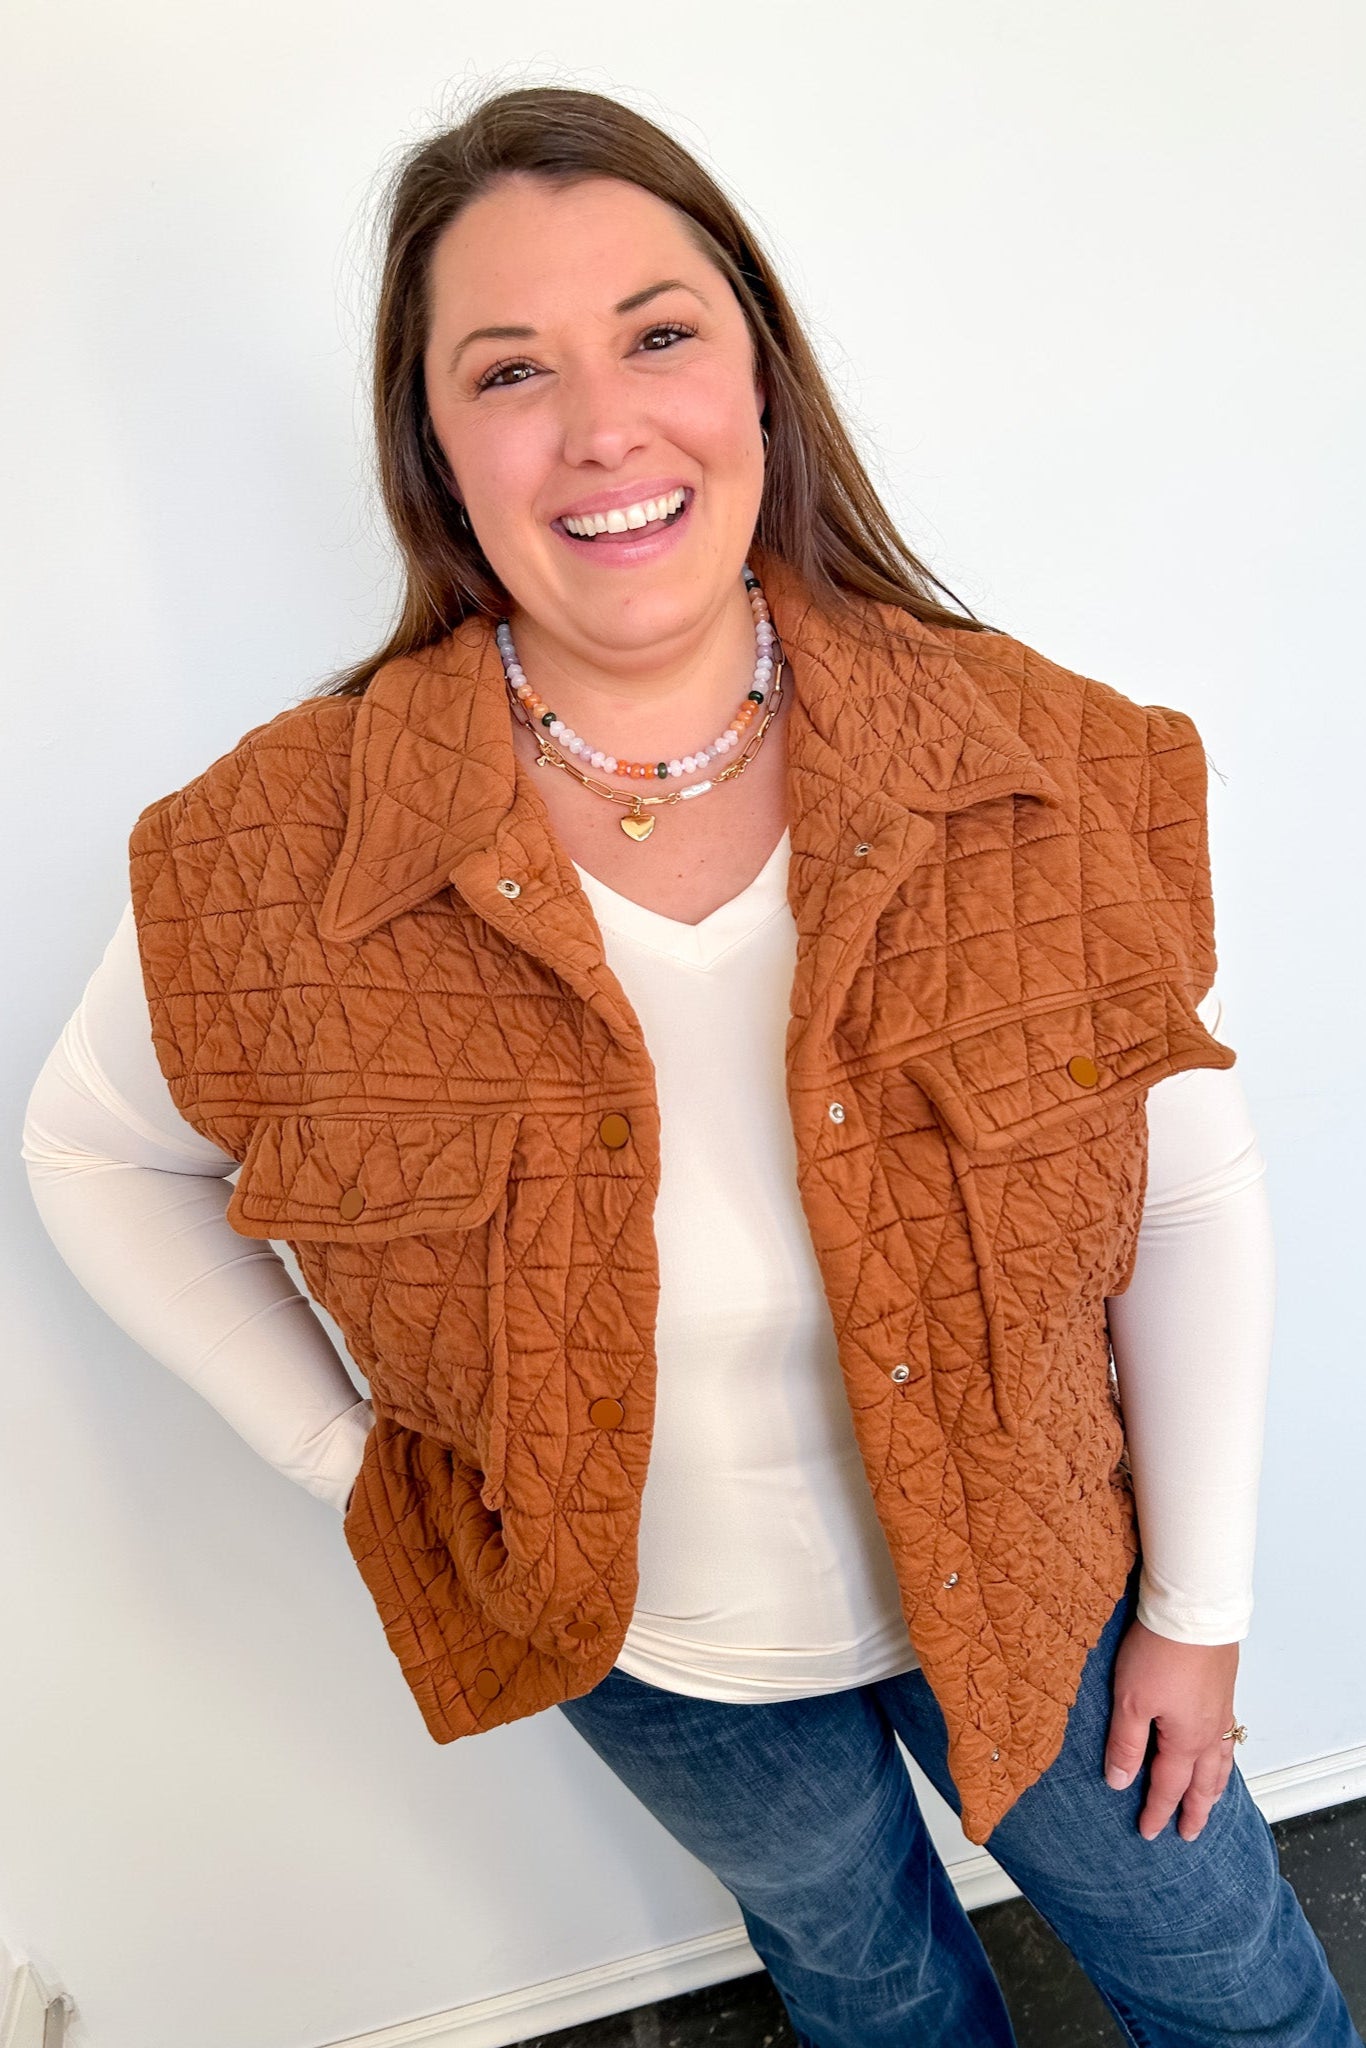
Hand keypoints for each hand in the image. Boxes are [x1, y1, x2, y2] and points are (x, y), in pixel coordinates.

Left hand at [1104, 1616, 1240, 1841]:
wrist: (1194, 1611)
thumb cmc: (1160, 1652)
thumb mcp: (1130, 1701)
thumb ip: (1126, 1744)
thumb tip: (1119, 1783)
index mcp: (1185, 1741)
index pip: (1169, 1787)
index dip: (1157, 1811)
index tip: (1149, 1833)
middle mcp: (1208, 1732)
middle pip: (1203, 1783)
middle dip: (1195, 1811)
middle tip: (1190, 1834)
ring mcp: (1220, 1711)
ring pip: (1220, 1763)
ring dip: (1214, 1788)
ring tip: (1210, 1803)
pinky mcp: (1224, 1690)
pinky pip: (1228, 1739)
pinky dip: (1224, 1758)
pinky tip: (1220, 1752)